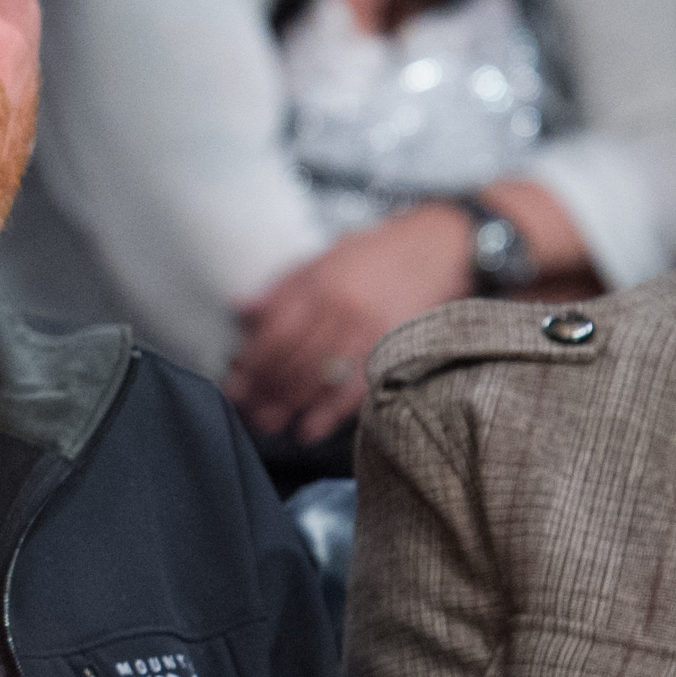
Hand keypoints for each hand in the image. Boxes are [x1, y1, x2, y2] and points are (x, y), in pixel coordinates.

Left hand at [225, 207, 475, 442]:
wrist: (441, 246)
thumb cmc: (375, 253)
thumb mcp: (323, 258)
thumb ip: (281, 288)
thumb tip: (240, 310)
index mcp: (320, 285)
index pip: (274, 333)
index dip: (251, 363)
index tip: (235, 382)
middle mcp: (342, 309)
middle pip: (293, 360)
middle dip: (265, 390)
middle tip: (246, 410)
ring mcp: (370, 331)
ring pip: (320, 378)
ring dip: (289, 406)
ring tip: (268, 423)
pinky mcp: (394, 348)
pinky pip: (358, 388)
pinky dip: (330, 413)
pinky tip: (309, 430)